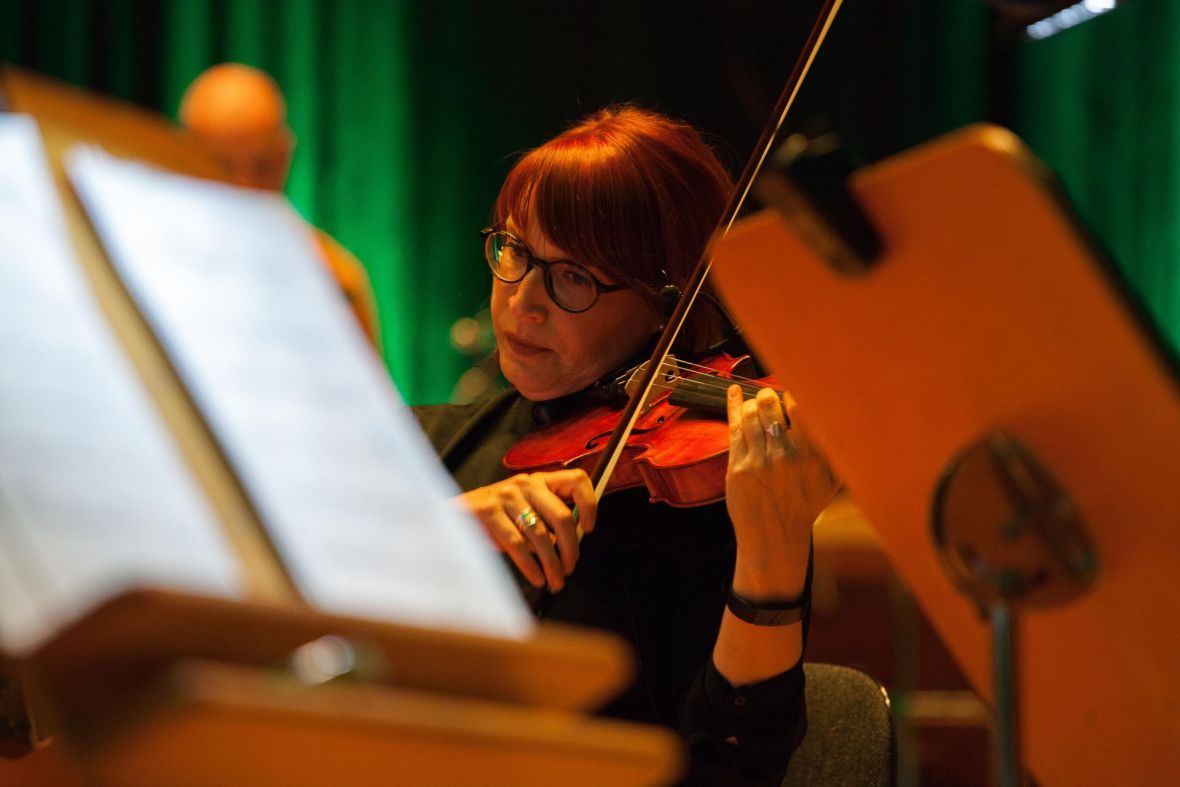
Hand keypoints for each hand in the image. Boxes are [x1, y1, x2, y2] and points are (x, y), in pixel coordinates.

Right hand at [456, 470, 596, 591]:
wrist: (453, 517)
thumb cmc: (495, 519)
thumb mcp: (524, 514)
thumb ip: (547, 524)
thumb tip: (570, 548)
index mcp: (539, 481)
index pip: (576, 480)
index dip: (589, 504)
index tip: (589, 528)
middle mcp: (525, 484)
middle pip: (562, 516)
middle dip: (570, 548)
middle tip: (570, 568)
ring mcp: (506, 496)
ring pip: (540, 535)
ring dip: (551, 564)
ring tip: (555, 581)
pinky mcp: (488, 511)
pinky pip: (517, 544)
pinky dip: (530, 566)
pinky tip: (536, 578)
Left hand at [725, 385, 838, 596]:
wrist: (774, 536)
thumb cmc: (804, 505)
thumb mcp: (832, 479)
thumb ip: (836, 447)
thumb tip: (844, 414)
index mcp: (811, 454)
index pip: (800, 406)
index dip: (794, 391)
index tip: (793, 389)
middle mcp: (784, 454)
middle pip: (769, 404)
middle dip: (769, 396)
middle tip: (772, 399)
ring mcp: (758, 460)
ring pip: (750, 414)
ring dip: (753, 404)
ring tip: (759, 407)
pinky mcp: (737, 467)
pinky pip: (734, 428)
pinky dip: (734, 406)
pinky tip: (733, 393)